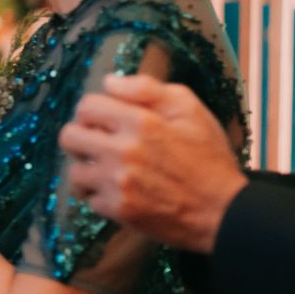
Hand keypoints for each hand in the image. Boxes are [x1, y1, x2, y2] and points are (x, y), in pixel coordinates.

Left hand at [58, 73, 245, 252]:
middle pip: (69, 137)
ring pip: (74, 172)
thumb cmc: (209, 157)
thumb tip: (109, 82)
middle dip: (82, 136)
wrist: (224, 211)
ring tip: (107, 169)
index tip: (103, 119)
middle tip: (99, 143)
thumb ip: (146, 88)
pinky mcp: (119, 211)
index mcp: (140, 122)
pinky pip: (89, 199)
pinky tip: (117, 190)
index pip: (86, 106)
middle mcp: (123, 151)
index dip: (92, 110)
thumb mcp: (189, 109)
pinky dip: (99, 195)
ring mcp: (118, 184)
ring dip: (88, 169)